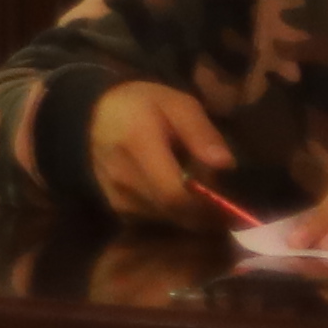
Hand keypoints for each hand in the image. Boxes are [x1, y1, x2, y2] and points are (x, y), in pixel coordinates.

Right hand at [81, 77, 233, 220]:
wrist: (95, 114)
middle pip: (173, 212)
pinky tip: (177, 198)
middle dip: (203, 212)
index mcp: (138, 145)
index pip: (174, 194)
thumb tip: (226, 164)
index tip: (231, 206)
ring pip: (165, 220)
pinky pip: (152, 221)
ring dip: (188, 214)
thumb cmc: (144, 105)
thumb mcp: (179, 105)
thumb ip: (202, 133)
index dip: (206, 207)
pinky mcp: (115, 206)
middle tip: (222, 201)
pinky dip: (171, 216)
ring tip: (198, 194)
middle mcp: (122, 175)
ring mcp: (115, 194)